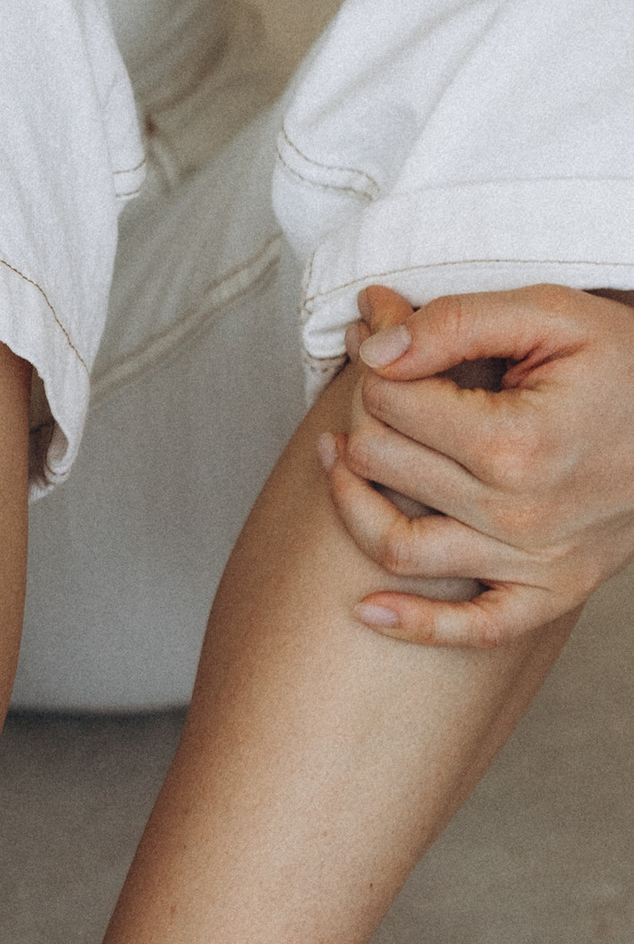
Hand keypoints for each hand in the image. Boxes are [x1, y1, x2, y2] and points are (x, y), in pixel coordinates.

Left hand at [319, 283, 633, 646]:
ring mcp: (534, 561)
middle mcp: (520, 512)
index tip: (379, 348)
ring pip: (397, 545)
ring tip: (338, 462)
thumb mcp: (550, 315)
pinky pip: (472, 628)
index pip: (393, 405)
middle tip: (358, 391)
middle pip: (384, 465)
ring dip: (349, 502)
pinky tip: (367, 609)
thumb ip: (456, 323)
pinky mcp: (550, 592)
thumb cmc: (626, 364)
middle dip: (358, 419)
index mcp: (517, 441)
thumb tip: (376, 346)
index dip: (374, 369)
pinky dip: (414, 624)